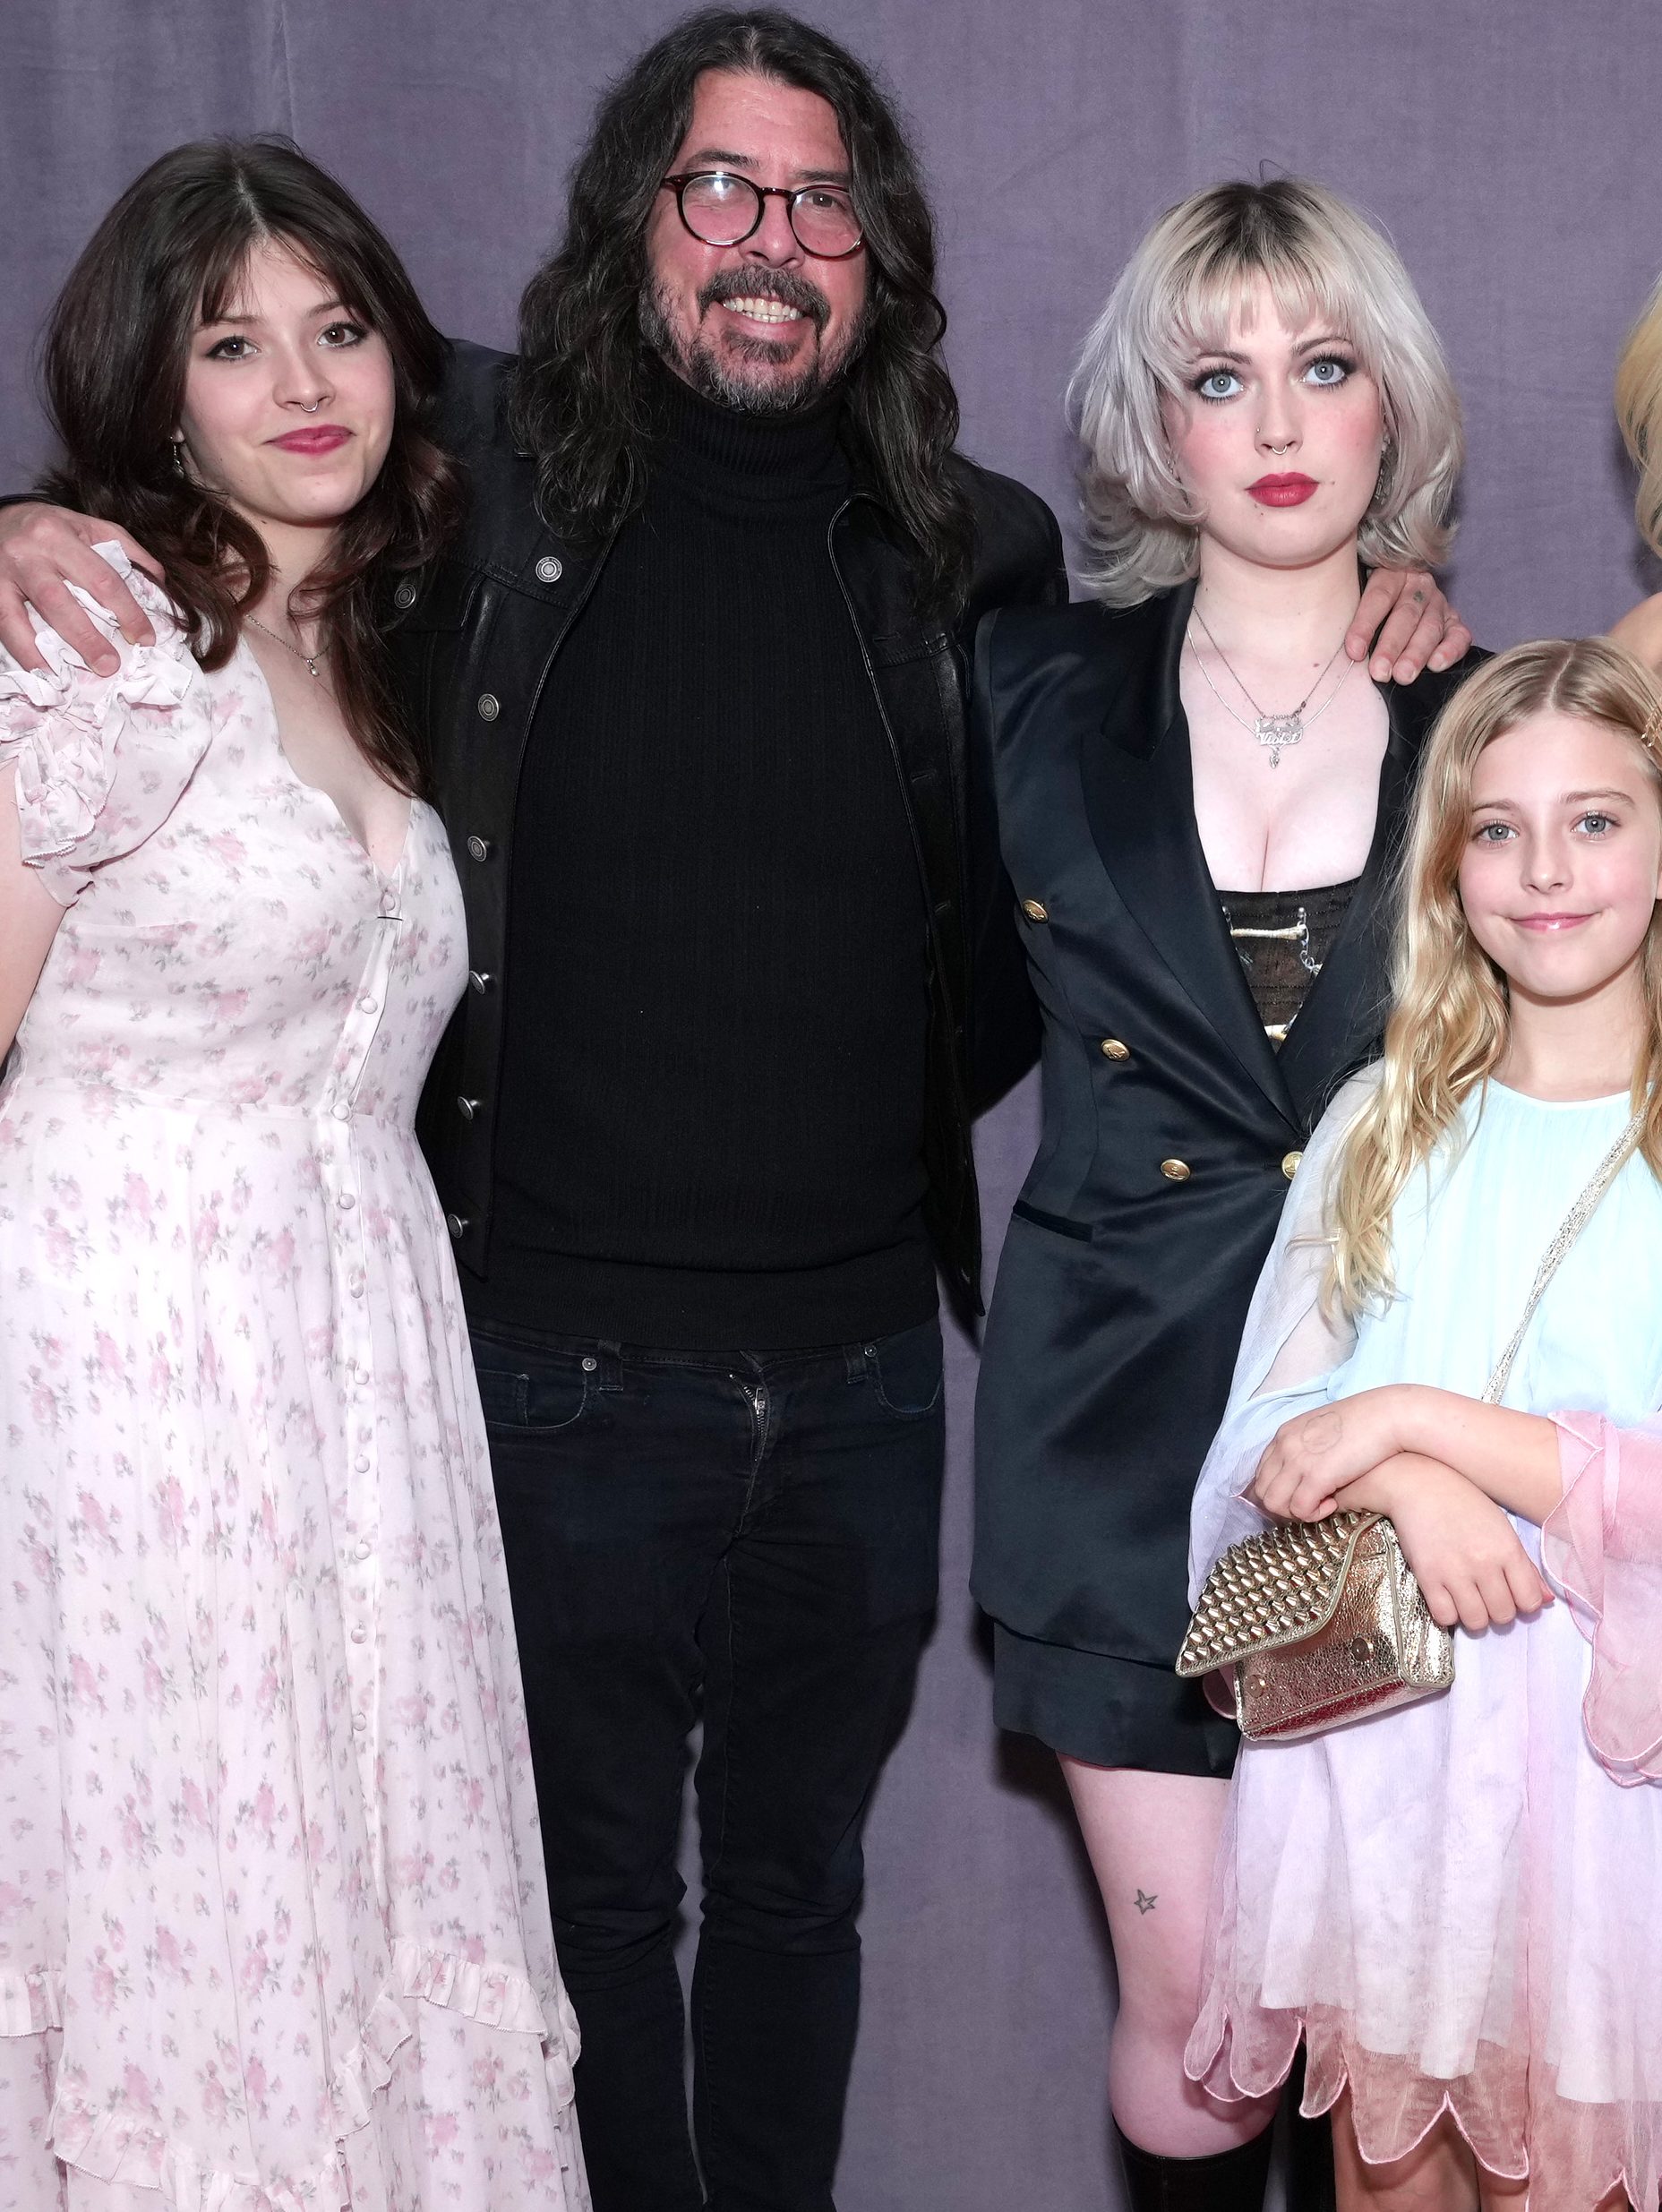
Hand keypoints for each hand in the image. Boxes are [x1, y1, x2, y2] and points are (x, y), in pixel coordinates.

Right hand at [0, 504, 160, 676]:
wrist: (1, 517)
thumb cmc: (53, 527)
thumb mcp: (90, 527)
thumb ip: (126, 550)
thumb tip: (158, 582)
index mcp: (60, 536)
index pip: (101, 578)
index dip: (127, 611)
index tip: (144, 639)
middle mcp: (29, 554)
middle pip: (59, 601)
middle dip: (86, 638)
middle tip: (109, 666)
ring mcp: (4, 574)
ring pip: (22, 617)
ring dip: (43, 652)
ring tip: (65, 680)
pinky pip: (3, 624)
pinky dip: (20, 650)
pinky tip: (38, 670)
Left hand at [1251, 1386, 1411, 1521]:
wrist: (1388, 1416)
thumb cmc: (1363, 1424)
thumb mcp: (1323, 1430)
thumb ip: (1306, 1448)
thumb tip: (1303, 1474)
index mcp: (1285, 1434)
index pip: (1262, 1473)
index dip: (1280, 1490)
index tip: (1302, 1494)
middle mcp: (1285, 1446)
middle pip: (1263, 1491)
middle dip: (1285, 1505)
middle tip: (1312, 1503)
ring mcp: (1297, 1460)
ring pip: (1275, 1504)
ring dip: (1297, 1512)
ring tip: (1323, 1504)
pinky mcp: (1316, 1476)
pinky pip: (1300, 1510)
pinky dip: (1314, 1514)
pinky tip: (1334, 1504)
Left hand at [1345, 568, 1470, 683]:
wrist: (1402, 591)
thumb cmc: (1370, 603)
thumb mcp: (1358, 594)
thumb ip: (1348, 609)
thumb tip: (1332, 644)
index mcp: (1392, 574)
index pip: (1379, 597)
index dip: (1365, 625)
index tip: (1353, 652)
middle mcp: (1419, 586)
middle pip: (1405, 615)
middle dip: (1392, 646)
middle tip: (1380, 672)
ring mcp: (1439, 603)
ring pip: (1430, 627)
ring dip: (1417, 653)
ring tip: (1403, 676)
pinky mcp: (1455, 621)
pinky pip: (1459, 635)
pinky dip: (1450, 650)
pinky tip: (1437, 665)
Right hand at [1353, 1453, 1552, 1632]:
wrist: (1420, 1485)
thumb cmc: (1465, 1503)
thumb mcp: (1502, 1529)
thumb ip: (1525, 1567)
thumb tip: (1545, 1602)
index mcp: (1508, 1549)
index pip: (1529, 1601)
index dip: (1523, 1603)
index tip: (1511, 1593)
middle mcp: (1484, 1563)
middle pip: (1503, 1615)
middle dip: (1498, 1610)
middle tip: (1487, 1595)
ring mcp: (1454, 1572)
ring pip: (1476, 1621)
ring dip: (1475, 1616)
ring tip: (1468, 1598)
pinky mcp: (1427, 1577)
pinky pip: (1445, 1617)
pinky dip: (1448, 1613)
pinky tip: (1447, 1597)